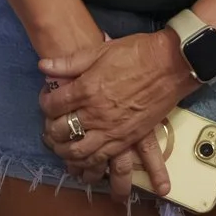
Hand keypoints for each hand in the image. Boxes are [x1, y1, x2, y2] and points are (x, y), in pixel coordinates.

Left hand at [38, 29, 194, 180]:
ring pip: (78, 151)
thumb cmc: (137, 53)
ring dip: (65, 152)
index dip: (45, 102)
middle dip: (50, 130)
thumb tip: (43, 66)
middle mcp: (95, 113)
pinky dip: (89, 164)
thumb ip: (70, 62)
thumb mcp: (100, 50)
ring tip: (63, 147)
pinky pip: (102, 158)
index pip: (53, 104)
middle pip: (61, 131)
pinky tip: (83, 162)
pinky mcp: (128, 138)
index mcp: (86, 89)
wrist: (172, 64)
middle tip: (51, 126)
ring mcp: (112, 129)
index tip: (48, 99)